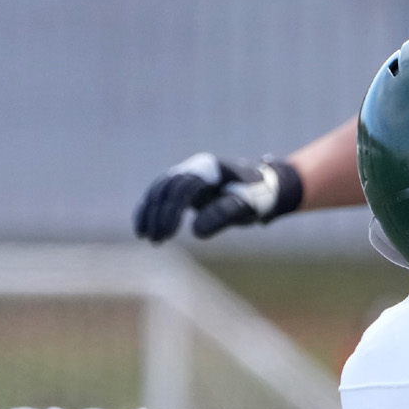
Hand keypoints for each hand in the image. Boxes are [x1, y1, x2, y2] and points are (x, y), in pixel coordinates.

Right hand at [133, 153, 303, 241]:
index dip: (172, 211)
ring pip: (159, 191)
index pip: (183, 188)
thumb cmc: (259, 195)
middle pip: (166, 189)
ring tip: (147, 238)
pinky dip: (149, 210)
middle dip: (158, 215)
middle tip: (156, 241)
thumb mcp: (247, 205)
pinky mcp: (183, 184)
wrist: (266, 185)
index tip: (169, 235)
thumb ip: (224, 214)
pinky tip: (142, 229)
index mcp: (209, 167)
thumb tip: (196, 232)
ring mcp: (187, 173)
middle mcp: (194, 167)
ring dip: (150, 213)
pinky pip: (160, 194)